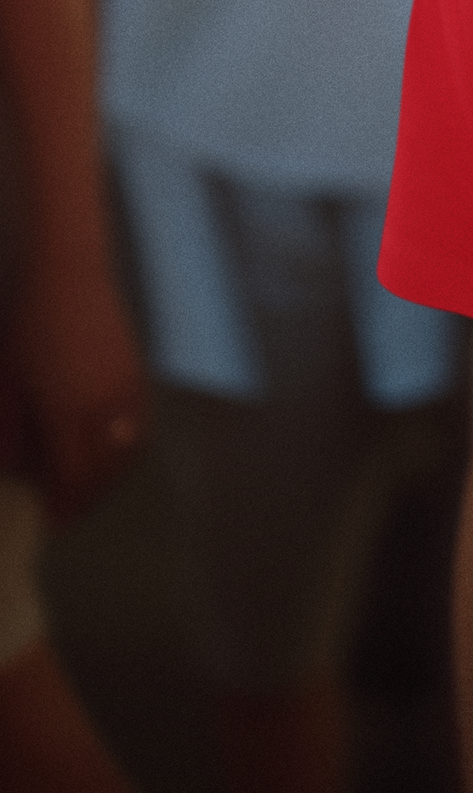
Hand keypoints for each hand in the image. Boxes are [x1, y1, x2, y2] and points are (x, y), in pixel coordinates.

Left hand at [12, 256, 148, 517]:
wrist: (66, 269)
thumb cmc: (27, 322)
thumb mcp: (12, 381)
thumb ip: (18, 429)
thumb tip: (20, 469)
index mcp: (68, 411)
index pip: (71, 478)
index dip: (62, 506)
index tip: (49, 523)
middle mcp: (105, 406)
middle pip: (103, 470)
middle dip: (86, 497)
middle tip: (67, 511)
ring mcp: (126, 387)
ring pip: (128, 450)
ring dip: (110, 475)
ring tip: (90, 485)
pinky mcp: (137, 371)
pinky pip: (140, 423)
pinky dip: (127, 446)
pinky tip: (110, 448)